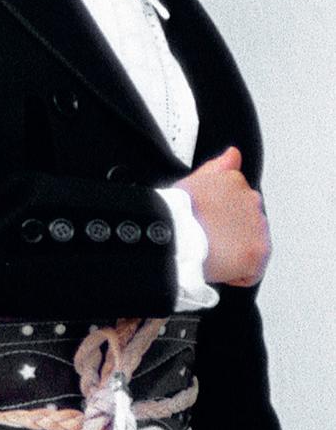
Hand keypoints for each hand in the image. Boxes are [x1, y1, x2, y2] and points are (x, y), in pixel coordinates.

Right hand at [178, 147, 269, 286]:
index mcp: (236, 182)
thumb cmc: (177, 213)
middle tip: (208, 239)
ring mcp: (257, 228)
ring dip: (236, 253)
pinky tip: (219, 267)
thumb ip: (218, 166)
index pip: (238, 203)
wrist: (173, 236)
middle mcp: (252, 202)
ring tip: (212, 253)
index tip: (205, 223)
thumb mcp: (194, 181)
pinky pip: (251, 272)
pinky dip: (236, 275)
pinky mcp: (257, 253)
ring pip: (251, 247)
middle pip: (247, 224)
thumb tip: (234, 154)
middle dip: (232, 234)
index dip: (220, 218)